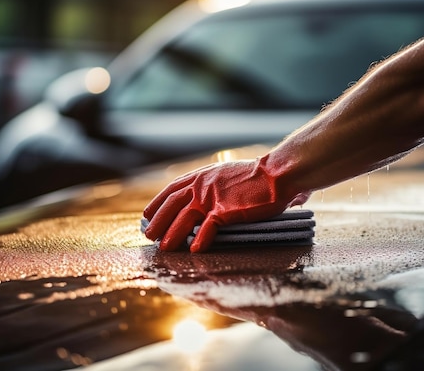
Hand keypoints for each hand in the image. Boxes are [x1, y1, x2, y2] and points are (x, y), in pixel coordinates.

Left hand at [143, 155, 310, 251]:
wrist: (276, 174)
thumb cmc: (259, 176)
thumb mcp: (230, 174)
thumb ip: (218, 185)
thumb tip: (216, 197)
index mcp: (203, 175)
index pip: (172, 189)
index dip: (158, 202)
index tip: (147, 213)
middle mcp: (202, 184)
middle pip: (172, 205)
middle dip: (158, 221)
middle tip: (149, 235)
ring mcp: (212, 197)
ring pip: (184, 218)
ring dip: (172, 234)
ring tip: (165, 248)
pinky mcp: (224, 210)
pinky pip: (207, 228)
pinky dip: (199, 240)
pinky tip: (194, 250)